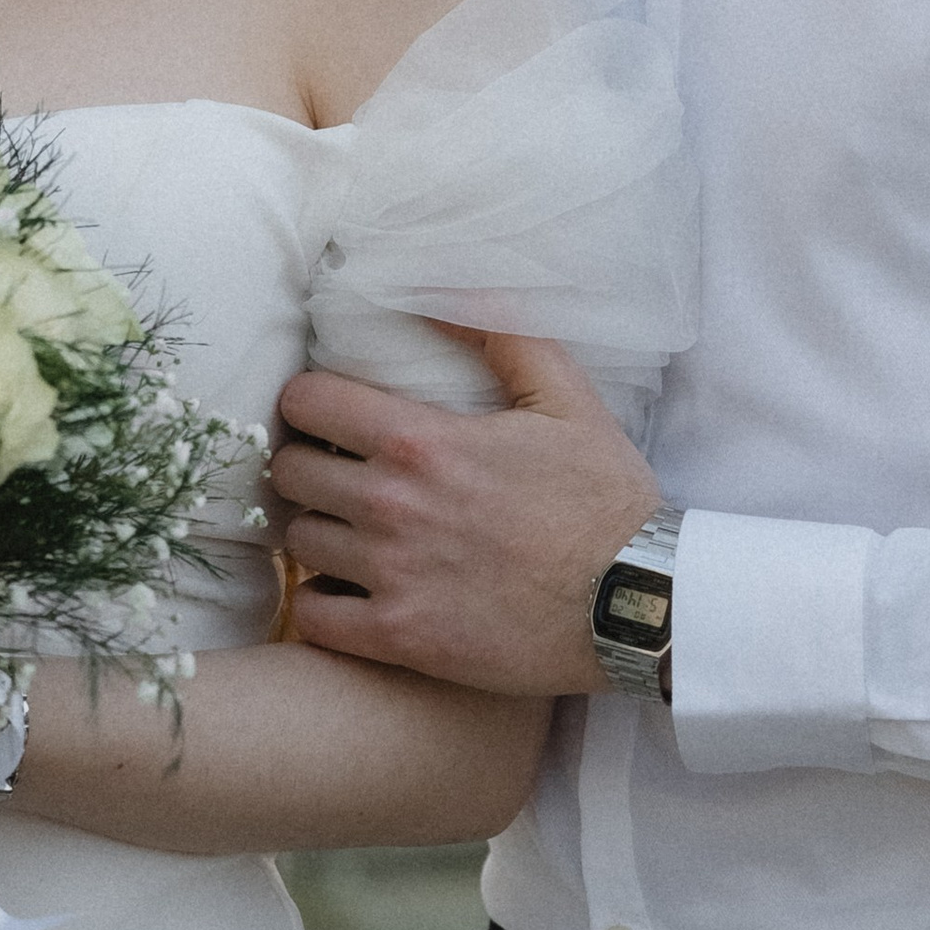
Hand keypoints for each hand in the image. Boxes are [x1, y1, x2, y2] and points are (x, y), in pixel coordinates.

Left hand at [268, 334, 658, 696]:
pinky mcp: (401, 638)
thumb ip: (500, 336)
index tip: (326, 415)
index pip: (307, 401)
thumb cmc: (604, 499)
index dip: (309, 402)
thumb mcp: (565, 398)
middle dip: (307, 466)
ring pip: (298, 543)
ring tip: (350, 533)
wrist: (640, 602)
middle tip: (337, 474)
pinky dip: (322, 603)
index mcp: (423, 442)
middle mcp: (394, 505)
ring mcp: (393, 576)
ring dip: (319, 533)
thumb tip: (440, 291)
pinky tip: (350, 592)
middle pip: (289, 474)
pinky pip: (315, 616)